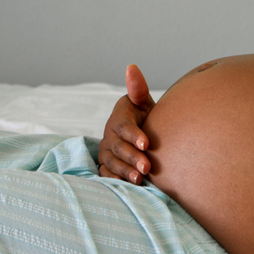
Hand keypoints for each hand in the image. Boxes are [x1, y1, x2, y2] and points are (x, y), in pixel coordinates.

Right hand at [98, 64, 154, 183]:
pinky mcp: (107, 167)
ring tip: (139, 178)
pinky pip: (107, 175)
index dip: (134, 135)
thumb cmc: (144, 116)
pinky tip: (127, 185)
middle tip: (147, 166)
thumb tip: (131, 67)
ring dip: (125, 171)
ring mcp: (106, 152)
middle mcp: (109, 136)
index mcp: (119, 118)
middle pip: (118, 148)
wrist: (140, 135)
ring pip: (112, 163)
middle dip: (132, 157)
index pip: (123, 127)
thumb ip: (138, 88)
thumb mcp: (142, 102)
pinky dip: (115, 180)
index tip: (147, 143)